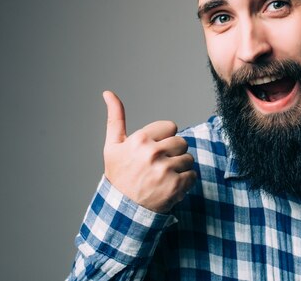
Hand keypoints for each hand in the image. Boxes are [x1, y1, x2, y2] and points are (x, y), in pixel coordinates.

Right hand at [102, 90, 196, 212]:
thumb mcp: (113, 145)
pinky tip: (169, 186)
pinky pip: (193, 175)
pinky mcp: (176, 186)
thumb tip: (108, 92)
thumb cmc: (118, 174)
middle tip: (159, 165)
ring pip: (188, 159)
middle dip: (173, 152)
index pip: (171, 127)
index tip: (153, 151)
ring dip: (179, 168)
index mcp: (140, 139)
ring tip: (163, 176)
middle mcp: (153, 153)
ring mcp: (165, 170)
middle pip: (182, 142)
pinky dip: (185, 182)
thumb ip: (115, 117)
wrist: (122, 209)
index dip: (164, 139)